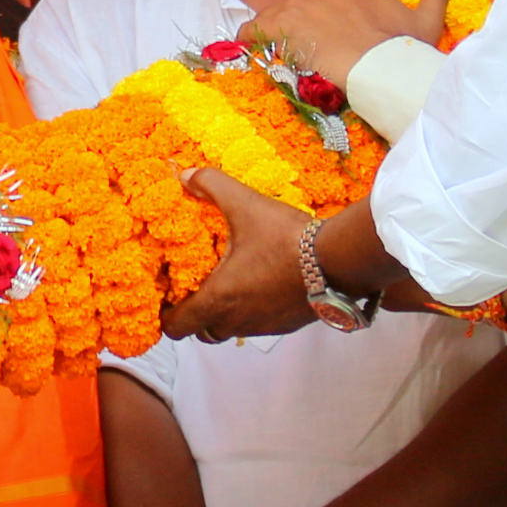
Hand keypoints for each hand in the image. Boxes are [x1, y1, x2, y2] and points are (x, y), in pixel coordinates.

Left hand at [156, 168, 319, 342]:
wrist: (339, 260)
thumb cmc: (287, 239)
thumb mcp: (245, 204)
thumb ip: (211, 186)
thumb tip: (186, 174)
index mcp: (218, 299)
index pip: (177, 327)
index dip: (167, 315)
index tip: (169, 298)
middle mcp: (237, 320)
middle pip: (203, 332)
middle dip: (196, 315)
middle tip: (197, 288)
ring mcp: (263, 327)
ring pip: (231, 331)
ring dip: (225, 314)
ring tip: (228, 284)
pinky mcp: (286, 326)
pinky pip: (258, 326)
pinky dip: (253, 312)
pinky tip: (260, 283)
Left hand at [249, 0, 451, 85]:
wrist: (383, 69)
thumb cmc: (405, 50)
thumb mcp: (426, 21)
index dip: (325, 20)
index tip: (330, 39)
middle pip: (301, 6)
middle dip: (302, 27)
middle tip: (308, 55)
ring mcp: (300, 5)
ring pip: (278, 17)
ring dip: (277, 35)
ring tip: (280, 59)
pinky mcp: (282, 25)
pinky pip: (255, 29)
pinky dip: (251, 39)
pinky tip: (251, 53)